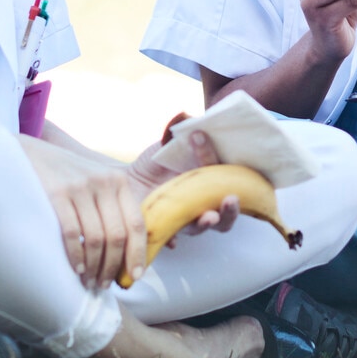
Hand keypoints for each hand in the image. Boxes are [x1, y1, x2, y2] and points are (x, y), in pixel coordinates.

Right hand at [25, 143, 148, 288]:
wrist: (31, 154)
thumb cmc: (69, 177)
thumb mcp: (98, 182)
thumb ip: (117, 208)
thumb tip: (141, 250)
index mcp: (119, 181)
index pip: (136, 224)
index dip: (138, 254)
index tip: (135, 277)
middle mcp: (103, 182)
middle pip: (116, 236)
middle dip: (112, 267)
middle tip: (104, 284)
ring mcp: (79, 187)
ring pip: (95, 239)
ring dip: (93, 266)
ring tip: (89, 280)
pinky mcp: (56, 193)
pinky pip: (72, 233)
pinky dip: (75, 256)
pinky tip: (76, 268)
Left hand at [126, 129, 240, 246]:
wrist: (125, 180)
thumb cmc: (154, 163)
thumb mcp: (168, 145)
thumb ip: (183, 136)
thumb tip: (193, 117)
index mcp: (208, 184)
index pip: (226, 179)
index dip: (226, 168)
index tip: (210, 149)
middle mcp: (202, 205)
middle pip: (225, 215)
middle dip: (232, 210)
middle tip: (231, 199)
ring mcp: (185, 219)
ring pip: (203, 227)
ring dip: (208, 223)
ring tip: (208, 217)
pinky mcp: (166, 230)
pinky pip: (172, 239)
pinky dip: (172, 238)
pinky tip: (172, 238)